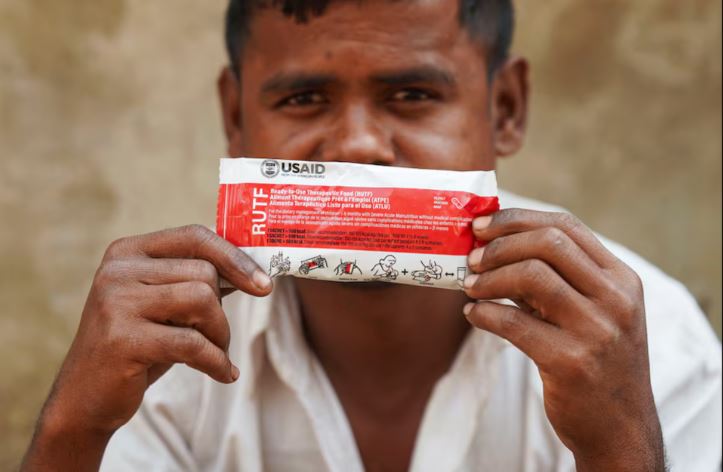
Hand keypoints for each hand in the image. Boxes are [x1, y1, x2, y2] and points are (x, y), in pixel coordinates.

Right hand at [23, 225, 271, 470]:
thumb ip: (196, 280)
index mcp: (128, 252)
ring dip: (220, 334)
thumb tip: (254, 269)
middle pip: (204, 273)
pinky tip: (224, 374)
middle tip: (219, 338)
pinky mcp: (122, 340)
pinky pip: (193, 343)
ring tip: (216, 353)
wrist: (87, 397)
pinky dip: (216, 362)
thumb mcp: (164, 304)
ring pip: (203, 301)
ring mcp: (116, 303)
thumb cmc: (138, 344)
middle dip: (222, 310)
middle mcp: (118, 270)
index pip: (196, 236)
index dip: (236, 258)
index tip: (265, 284)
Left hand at [464, 209, 664, 470]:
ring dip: (489, 278)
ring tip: (470, 287)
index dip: (516, 219)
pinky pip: (514, 323)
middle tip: (472, 258)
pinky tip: (473, 314)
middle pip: (548, 242)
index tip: (481, 225)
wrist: (620, 429)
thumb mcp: (593, 312)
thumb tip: (495, 247)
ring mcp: (596, 331)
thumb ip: (558, 279)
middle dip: (500, 244)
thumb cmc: (596, 362)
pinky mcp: (571, 363)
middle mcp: (616, 299)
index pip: (566, 226)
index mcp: (621, 279)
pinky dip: (484, 313)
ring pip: (531, 276)